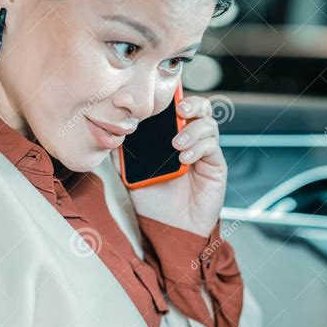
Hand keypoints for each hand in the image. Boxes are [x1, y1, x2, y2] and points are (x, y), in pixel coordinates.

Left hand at [111, 95, 226, 237]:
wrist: (169, 229)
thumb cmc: (152, 202)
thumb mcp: (130, 174)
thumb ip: (123, 152)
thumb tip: (111, 129)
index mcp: (172, 137)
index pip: (177, 109)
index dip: (174, 98)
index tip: (162, 97)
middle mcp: (191, 140)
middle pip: (200, 109)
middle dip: (191, 104)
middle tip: (180, 110)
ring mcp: (204, 152)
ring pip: (208, 124)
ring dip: (192, 130)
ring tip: (177, 144)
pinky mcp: (215, 165)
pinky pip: (212, 147)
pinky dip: (198, 147)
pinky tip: (185, 159)